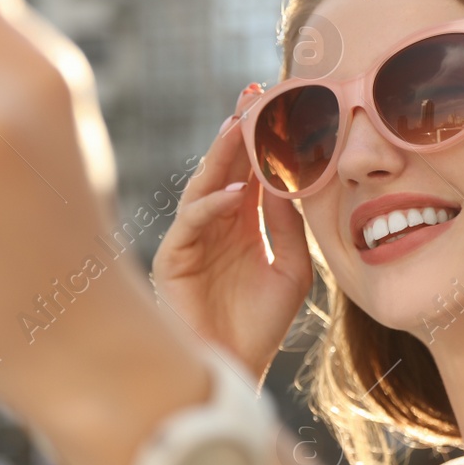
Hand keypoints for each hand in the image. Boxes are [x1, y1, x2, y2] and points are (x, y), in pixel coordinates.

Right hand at [151, 83, 312, 385]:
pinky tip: (231, 195)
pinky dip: (209, 208)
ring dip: (220, 157)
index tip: (278, 103)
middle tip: (253, 95)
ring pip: (203, 187)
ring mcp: (190, 241)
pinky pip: (189, 225)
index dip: (261, 138)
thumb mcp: (291, 268)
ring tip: (239, 126)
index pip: (248, 170)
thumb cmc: (261, 324)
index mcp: (240, 223)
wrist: (236, 369)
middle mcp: (213, 226)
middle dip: (237, 132)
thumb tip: (284, 178)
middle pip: (223, 169)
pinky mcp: (172, 261)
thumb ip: (287, 225)